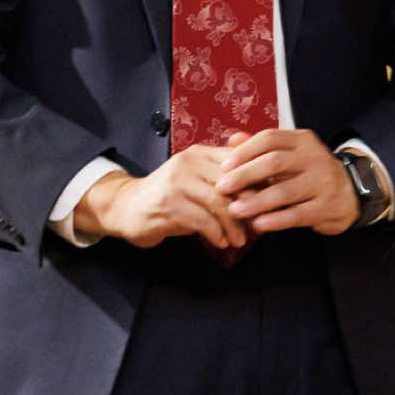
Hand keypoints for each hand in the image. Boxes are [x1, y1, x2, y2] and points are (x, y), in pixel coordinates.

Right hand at [74, 144, 247, 250]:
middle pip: (232, 182)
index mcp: (200, 153)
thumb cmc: (170, 196)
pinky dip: (216, 233)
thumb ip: (223, 178)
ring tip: (241, 239)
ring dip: (234, 225)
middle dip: (249, 206)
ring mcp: (177, 182)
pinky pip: (202, 220)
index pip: (238, 162)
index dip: (256, 182)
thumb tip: (264, 185)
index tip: (269, 201)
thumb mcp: (196, 180)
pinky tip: (221, 242)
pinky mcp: (168, 205)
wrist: (126, 206)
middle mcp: (189, 162)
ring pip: (219, 202)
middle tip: (259, 223)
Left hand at [215, 128, 360, 235]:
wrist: (351, 192)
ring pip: (284, 192)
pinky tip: (257, 225)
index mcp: (303, 140)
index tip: (223, 167)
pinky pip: (296, 215)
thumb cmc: (310, 172)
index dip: (244, 152)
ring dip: (255, 202)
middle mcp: (314, 158)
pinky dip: (275, 221)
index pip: (270, 138)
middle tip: (222, 188)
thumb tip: (231, 139)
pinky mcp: (326, 207)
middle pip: (274, 162)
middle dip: (244, 176)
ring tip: (234, 211)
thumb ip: (262, 147)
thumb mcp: (292, 153)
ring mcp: (322, 182)